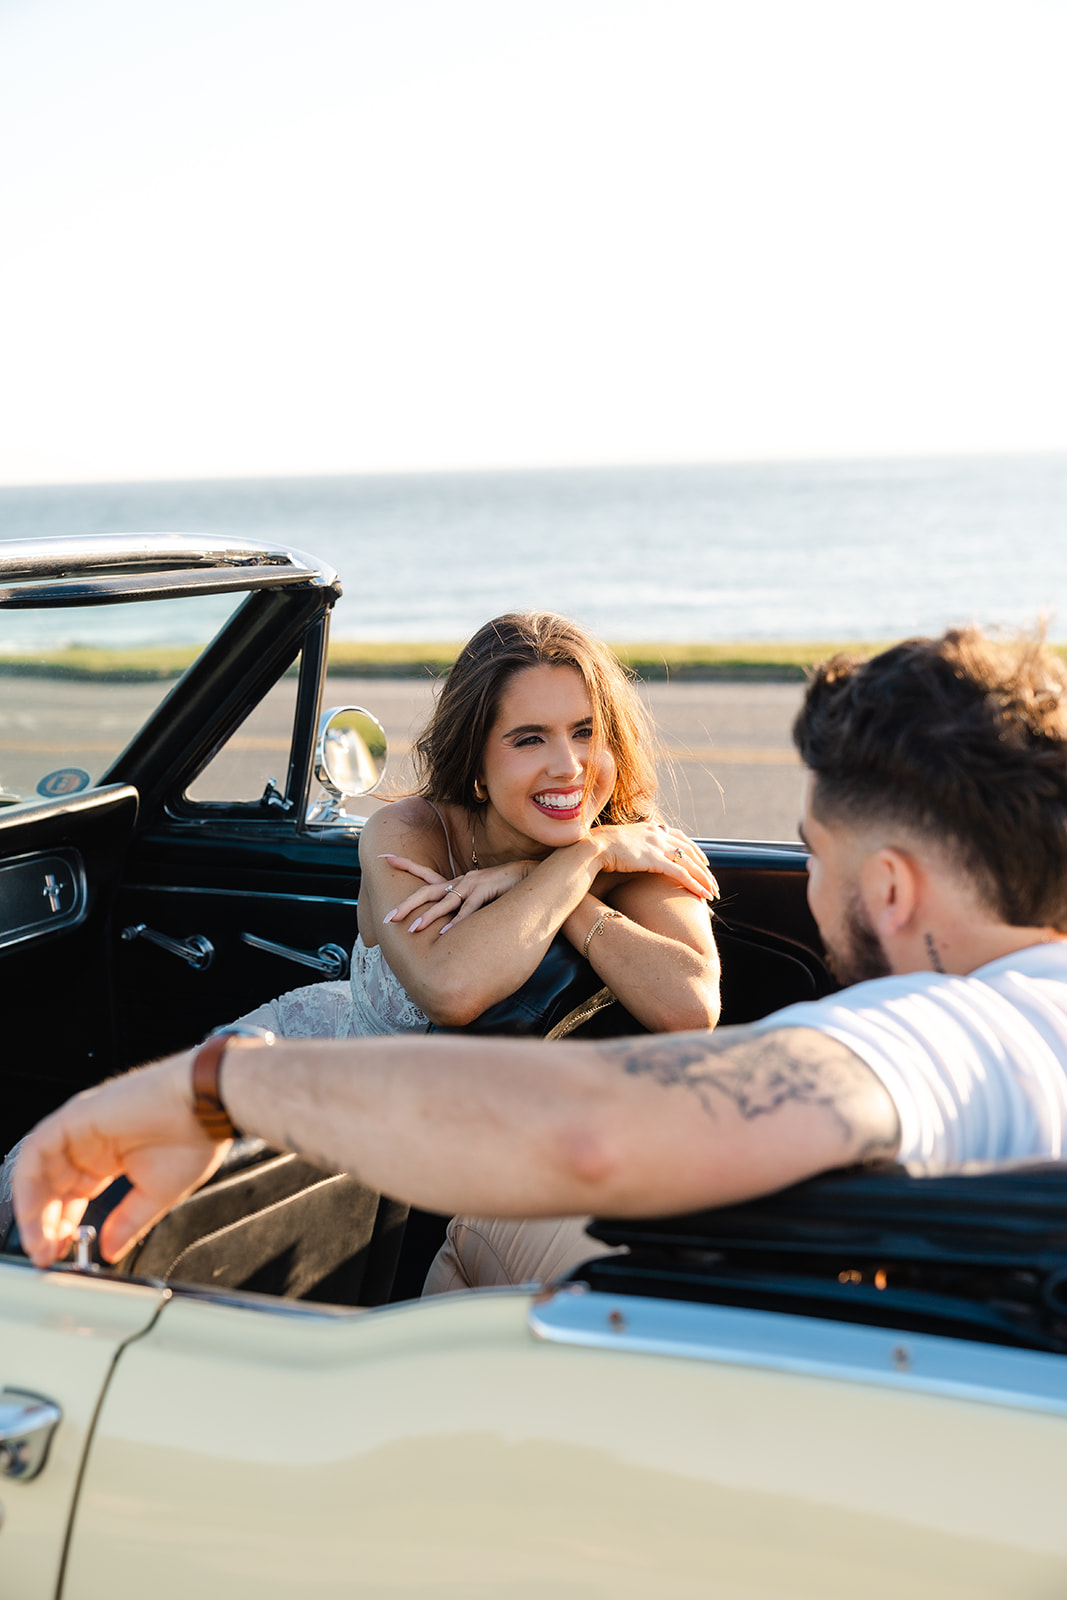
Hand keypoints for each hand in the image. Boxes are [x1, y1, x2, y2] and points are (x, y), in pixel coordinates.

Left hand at [12, 1054, 227, 1267]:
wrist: (207, 1107)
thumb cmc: (195, 1138)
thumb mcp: (157, 1195)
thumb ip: (127, 1223)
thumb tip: (110, 1250)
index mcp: (110, 1158)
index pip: (72, 1195)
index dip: (62, 1226)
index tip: (59, 1253)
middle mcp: (91, 1143)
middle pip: (51, 1187)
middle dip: (44, 1225)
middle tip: (46, 1254)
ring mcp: (81, 1129)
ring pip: (38, 1170)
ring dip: (34, 1209)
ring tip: (41, 1241)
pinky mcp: (75, 1116)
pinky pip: (37, 1150)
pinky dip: (30, 1182)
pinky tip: (36, 1211)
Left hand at [380, 854, 535, 933]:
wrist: (531, 875)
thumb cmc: (506, 889)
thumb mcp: (481, 896)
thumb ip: (466, 907)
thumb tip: (450, 923)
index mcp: (457, 882)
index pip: (425, 874)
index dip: (405, 865)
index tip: (384, 857)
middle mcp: (461, 881)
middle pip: (427, 891)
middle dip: (407, 905)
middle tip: (389, 918)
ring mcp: (473, 885)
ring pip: (446, 902)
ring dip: (429, 917)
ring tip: (413, 929)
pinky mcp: (487, 891)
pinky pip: (470, 910)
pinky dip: (458, 922)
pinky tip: (447, 933)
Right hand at [588, 823, 718, 899]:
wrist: (592, 847)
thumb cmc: (599, 847)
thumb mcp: (619, 841)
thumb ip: (631, 845)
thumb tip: (630, 853)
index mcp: (651, 828)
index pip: (680, 837)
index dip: (694, 849)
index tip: (704, 860)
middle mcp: (658, 834)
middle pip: (690, 851)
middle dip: (704, 868)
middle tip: (713, 881)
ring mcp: (658, 846)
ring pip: (690, 863)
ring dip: (704, 879)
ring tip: (713, 892)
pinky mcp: (655, 860)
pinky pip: (682, 874)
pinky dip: (695, 884)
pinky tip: (703, 895)